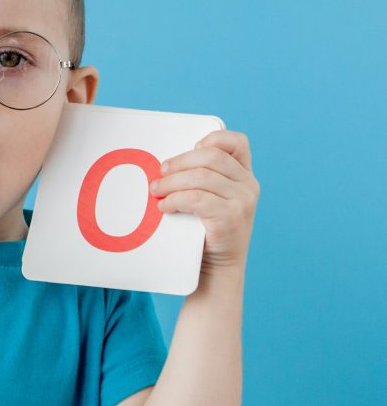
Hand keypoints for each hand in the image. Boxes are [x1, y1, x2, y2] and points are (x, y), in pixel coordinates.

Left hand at [148, 130, 260, 275]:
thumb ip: (200, 179)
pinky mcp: (231, 216)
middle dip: (179, 162)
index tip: (190, 149)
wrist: (217, 267)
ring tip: (156, 191)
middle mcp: (248, 185)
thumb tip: (165, 164)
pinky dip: (175, 199)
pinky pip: (197, 198)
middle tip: (160, 173)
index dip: (212, 139)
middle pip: (211, 157)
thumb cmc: (205, 230)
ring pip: (201, 177)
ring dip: (172, 182)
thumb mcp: (210, 198)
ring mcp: (243, 200)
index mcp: (244, 175)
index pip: (237, 142)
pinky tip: (165, 207)